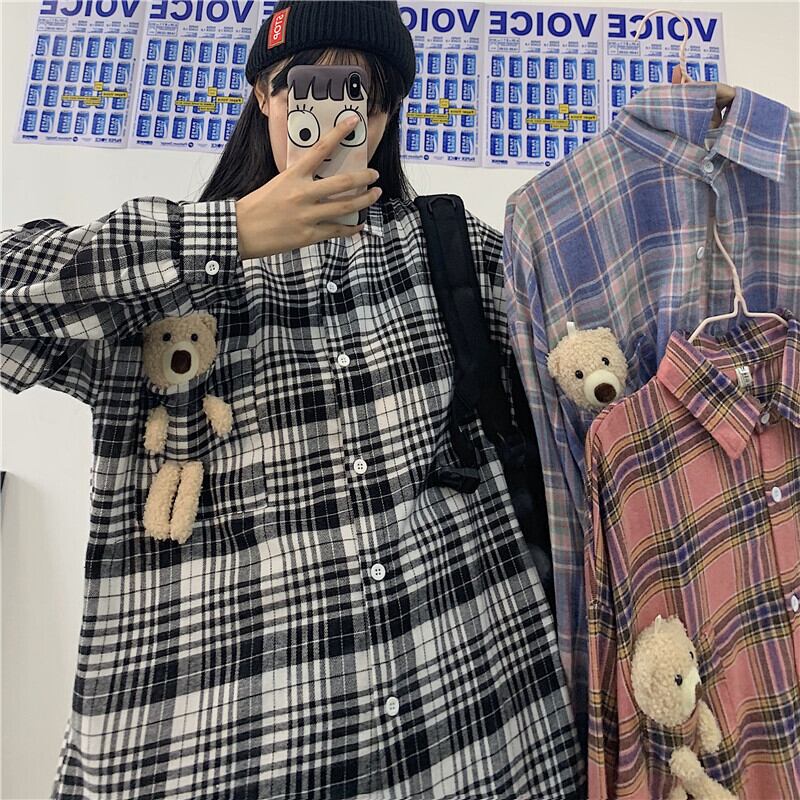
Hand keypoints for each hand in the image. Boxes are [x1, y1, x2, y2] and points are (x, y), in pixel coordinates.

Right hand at [235, 115, 380, 258]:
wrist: (240, 230)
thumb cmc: (256, 206)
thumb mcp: (276, 184)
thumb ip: (298, 181)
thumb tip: (318, 180)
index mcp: (293, 175)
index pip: (320, 149)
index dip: (339, 133)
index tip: (354, 122)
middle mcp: (303, 193)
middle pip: (342, 182)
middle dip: (364, 177)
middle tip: (374, 174)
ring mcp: (307, 215)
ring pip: (345, 207)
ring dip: (365, 200)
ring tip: (375, 194)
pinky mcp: (308, 235)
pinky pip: (336, 231)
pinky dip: (351, 228)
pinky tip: (359, 225)